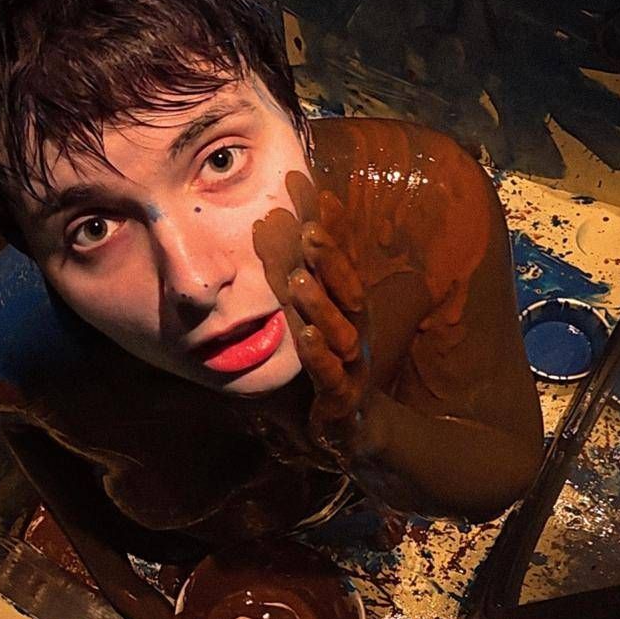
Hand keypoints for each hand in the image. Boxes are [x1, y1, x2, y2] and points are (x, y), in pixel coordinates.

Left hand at [256, 179, 369, 458]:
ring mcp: (351, 364)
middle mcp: (354, 329)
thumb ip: (292, 276)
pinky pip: (330, 375)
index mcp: (347, 308)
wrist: (355, 430)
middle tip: (309, 226)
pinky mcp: (341, 398)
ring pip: (340, 329)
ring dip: (320, 302)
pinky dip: (319, 355)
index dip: (329, 225)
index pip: (339, 259)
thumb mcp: (307, 315)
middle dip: (331, 256)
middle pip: (347, 287)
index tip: (312, 189)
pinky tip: (305, 336)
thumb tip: (264, 226)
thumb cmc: (327, 365)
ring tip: (298, 278)